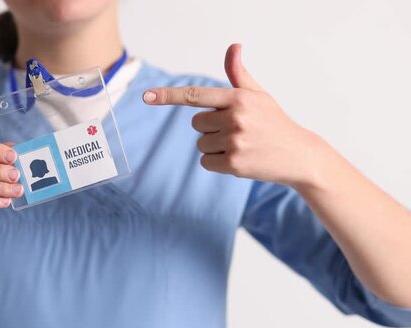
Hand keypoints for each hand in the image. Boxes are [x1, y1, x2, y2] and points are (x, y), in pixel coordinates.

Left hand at [143, 44, 326, 186]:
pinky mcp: (234, 164)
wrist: (298, 155)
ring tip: (241, 145)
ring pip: (201, 143)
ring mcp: (234, 141)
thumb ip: (239, 74)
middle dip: (210, 127)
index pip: (195, 95)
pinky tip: (239, 159)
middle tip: (237, 131)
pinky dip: (217, 163)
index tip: (146, 96)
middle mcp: (235, 118)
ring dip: (215, 146)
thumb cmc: (274, 122)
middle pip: (196, 123)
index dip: (168, 96)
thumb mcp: (258, 95)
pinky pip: (206, 162)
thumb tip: (233, 46)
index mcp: (238, 97)